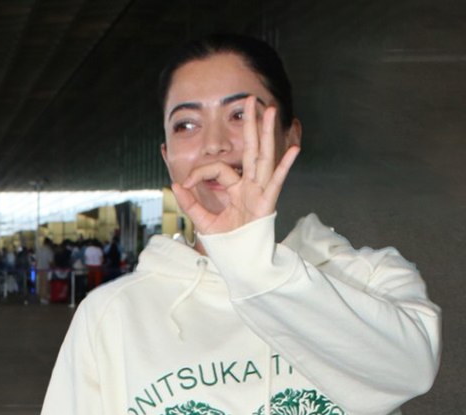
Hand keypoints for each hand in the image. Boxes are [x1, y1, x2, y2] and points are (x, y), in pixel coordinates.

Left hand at [173, 97, 299, 234]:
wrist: (239, 261)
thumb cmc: (226, 242)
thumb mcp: (202, 221)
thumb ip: (189, 203)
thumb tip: (175, 184)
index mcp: (235, 188)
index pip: (218, 168)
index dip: (200, 172)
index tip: (186, 183)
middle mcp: (249, 186)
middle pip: (250, 149)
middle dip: (250, 125)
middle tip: (251, 100)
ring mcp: (260, 192)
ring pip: (263, 158)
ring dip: (267, 134)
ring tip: (270, 111)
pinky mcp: (267, 203)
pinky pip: (276, 182)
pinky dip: (284, 166)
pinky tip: (293, 149)